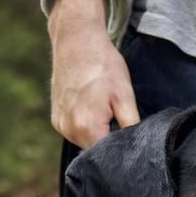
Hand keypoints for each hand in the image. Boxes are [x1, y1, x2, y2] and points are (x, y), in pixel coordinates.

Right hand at [48, 0, 139, 147]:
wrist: (76, 40)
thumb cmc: (103, 65)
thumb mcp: (125, 96)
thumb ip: (131, 127)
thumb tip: (138, 148)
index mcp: (88, 127)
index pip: (108, 157)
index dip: (121, 152)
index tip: (129, 141)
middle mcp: (70, 130)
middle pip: (96, 152)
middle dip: (109, 142)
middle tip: (118, 119)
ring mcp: (61, 125)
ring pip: (86, 144)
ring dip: (97, 134)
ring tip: (103, 110)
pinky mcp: (56, 120)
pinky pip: (76, 133)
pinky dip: (86, 127)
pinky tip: (91, 108)